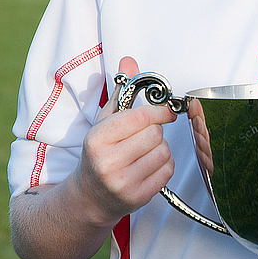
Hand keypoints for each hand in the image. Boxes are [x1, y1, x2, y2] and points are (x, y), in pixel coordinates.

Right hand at [74, 56, 176, 225]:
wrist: (90, 197)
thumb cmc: (99, 154)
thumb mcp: (104, 122)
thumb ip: (120, 92)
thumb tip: (129, 62)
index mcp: (97, 140)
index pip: (139, 118)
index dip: (157, 111)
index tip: (163, 111)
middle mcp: (108, 163)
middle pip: (155, 134)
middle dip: (155, 131)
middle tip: (145, 135)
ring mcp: (123, 182)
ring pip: (163, 151)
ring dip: (160, 148)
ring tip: (144, 151)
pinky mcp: (138, 197)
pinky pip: (167, 170)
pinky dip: (163, 164)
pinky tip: (148, 165)